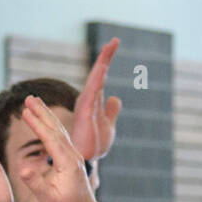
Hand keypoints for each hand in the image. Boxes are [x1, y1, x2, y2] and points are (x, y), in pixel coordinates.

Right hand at [16, 96, 99, 201]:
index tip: (25, 112)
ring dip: (46, 116)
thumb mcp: (47, 200)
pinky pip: (60, 138)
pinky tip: (45, 122)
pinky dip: (51, 126)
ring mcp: (74, 157)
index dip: (37, 124)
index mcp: (67, 163)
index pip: (50, 138)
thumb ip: (35, 183)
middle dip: (41, 112)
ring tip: (34, 103)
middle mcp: (73, 156)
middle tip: (28, 97)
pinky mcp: (72, 160)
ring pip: (59, 130)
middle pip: (55, 128)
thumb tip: (22, 168)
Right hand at [71, 37, 122, 163]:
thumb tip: (115, 97)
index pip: (102, 77)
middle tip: (116, 41)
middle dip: (106, 57)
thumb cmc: (94, 144)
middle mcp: (89, 99)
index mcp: (94, 100)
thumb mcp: (108, 125)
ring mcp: (86, 104)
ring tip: (111, 48)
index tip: (115, 44)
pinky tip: (104, 68)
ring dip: (103, 64)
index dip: (107, 61)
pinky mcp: (85, 112)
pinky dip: (98, 79)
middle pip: (98, 74)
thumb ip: (111, 111)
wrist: (87, 160)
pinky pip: (93, 92)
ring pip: (96, 79)